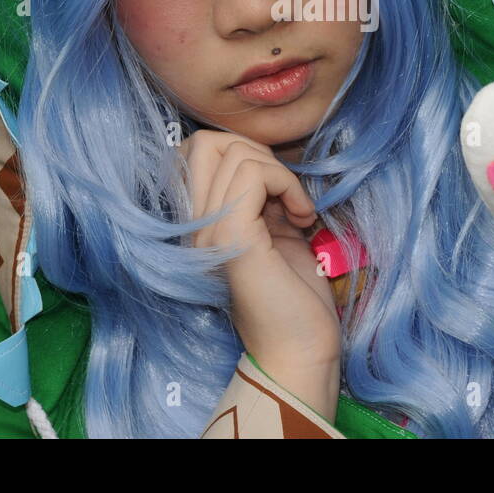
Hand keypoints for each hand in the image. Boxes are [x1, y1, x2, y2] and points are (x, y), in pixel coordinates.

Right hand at [178, 130, 341, 419]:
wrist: (300, 350)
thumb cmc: (293, 296)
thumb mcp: (272, 229)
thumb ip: (259, 195)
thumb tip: (265, 158)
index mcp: (197, 224)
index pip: (193, 152)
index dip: (240, 153)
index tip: (274, 190)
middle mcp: (191, 226)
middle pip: (204, 142)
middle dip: (256, 151)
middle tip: (285, 191)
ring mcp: (207, 231)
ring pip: (235, 153)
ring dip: (280, 173)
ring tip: (297, 211)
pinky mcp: (231, 236)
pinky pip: (255, 174)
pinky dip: (288, 184)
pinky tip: (302, 218)